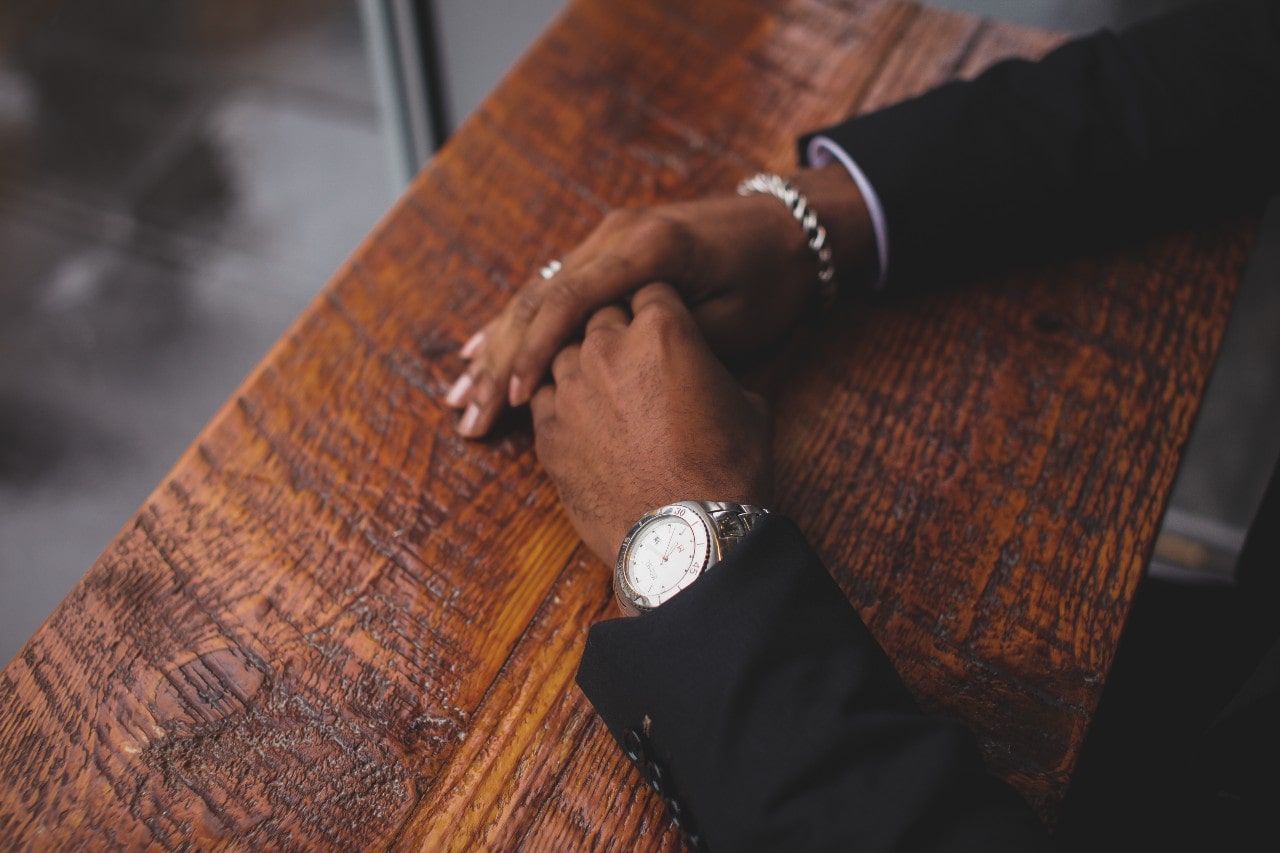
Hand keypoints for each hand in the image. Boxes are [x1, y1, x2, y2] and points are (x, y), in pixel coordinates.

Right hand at [446, 164, 872, 436]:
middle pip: (539, 298)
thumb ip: (671, 344)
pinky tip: (482, 352)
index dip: (537, 352)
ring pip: (536, 294)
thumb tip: (613, 382)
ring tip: (461, 396)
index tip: (515, 399)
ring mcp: (607, 238)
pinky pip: (551, 289)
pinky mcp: (606, 252)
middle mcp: (616, 234)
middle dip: (500, 360)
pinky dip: (517, 327)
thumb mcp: (735, 320)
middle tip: (469, 413)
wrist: (787, 228)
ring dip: (498, 348)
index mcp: (647, 247)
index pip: (570, 299)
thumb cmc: (769, 280)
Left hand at [530, 283, 773, 564]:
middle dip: (615, 328)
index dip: (658, 305)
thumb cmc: (728, 471)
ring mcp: (570, 389)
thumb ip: (712, 372)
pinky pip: (541, 396)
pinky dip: (558, 401)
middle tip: (632, 355)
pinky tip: (578, 417)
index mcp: (663, 329)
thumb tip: (702, 375)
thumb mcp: (747, 406)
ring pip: (562, 350)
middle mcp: (608, 347)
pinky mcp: (547, 431)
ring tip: (602, 387)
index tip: (661, 321)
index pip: (650, 290)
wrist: (686, 537)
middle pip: (599, 312)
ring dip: (581, 362)